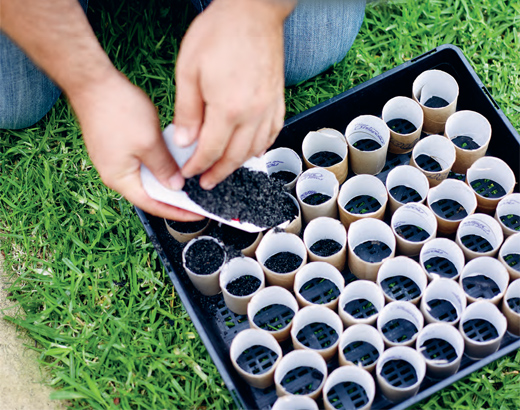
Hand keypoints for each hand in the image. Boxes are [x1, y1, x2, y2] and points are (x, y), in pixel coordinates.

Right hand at [70, 71, 202, 220]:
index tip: (198, 214)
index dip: (178, 211)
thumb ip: (164, 168)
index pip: (153, 204)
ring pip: (147, 176)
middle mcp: (115, 173)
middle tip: (198, 199)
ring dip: (168, 178)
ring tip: (190, 180)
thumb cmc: (117, 110)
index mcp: (120, 179)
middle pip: (150, 193)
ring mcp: (115, 160)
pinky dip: (160, 163)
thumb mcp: (149, 143)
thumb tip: (176, 187)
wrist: (93, 82)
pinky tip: (175, 158)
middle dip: (175, 197)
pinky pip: (143, 162)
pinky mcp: (117, 147)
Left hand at [173, 0, 293, 189]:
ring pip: (255, 149)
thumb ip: (187, 111)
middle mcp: (252, 114)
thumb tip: (184, 140)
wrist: (253, 10)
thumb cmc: (220, 33)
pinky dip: (261, 147)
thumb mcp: (189, 70)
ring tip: (225, 170)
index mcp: (228, 109)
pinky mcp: (277, 100)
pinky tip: (253, 151)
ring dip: (238, 164)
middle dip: (218, 173)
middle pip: (235, 157)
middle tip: (206, 183)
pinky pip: (272, 133)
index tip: (189, 173)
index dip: (197, 166)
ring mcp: (268, 108)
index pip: (210, 150)